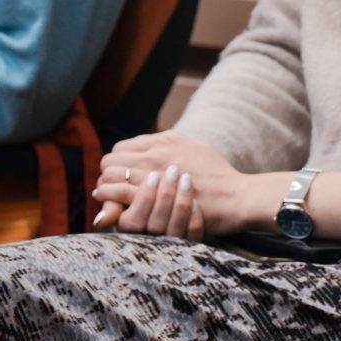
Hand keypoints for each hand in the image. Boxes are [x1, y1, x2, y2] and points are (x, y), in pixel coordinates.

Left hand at [92, 131, 245, 237]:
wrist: (236, 197)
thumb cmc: (221, 178)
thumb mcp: (197, 149)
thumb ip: (174, 146)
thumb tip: (156, 145)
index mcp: (166, 140)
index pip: (123, 147)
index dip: (118, 162)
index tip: (120, 174)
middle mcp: (157, 151)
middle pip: (113, 158)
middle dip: (109, 172)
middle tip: (110, 186)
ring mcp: (154, 170)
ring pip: (111, 172)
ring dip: (106, 184)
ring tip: (105, 194)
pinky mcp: (153, 191)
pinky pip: (118, 190)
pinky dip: (107, 194)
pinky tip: (106, 201)